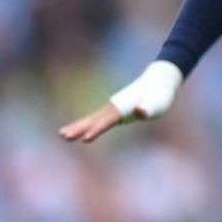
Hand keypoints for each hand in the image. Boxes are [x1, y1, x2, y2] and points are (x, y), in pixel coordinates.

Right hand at [58, 61, 182, 141]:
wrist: (157, 83)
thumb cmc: (159, 96)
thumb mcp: (158, 104)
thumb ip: (148, 108)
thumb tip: (139, 111)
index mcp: (123, 106)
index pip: (108, 121)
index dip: (98, 130)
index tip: (85, 139)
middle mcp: (114, 106)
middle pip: (94, 119)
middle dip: (80, 128)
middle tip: (64, 136)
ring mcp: (112, 108)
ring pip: (92, 118)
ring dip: (77, 126)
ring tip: (62, 135)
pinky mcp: (113, 111)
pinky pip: (96, 119)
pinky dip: (85, 125)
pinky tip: (76, 131)